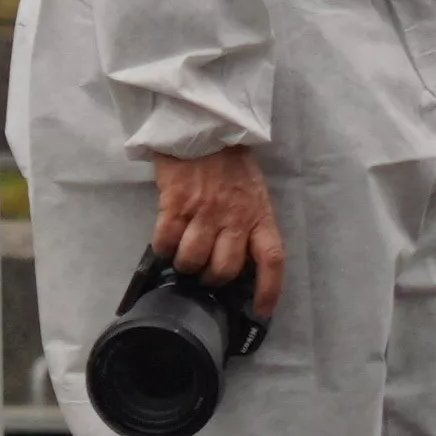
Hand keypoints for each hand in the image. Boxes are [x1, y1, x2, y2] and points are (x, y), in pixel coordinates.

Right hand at [146, 149, 283, 317]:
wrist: (203, 126)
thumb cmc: (229, 160)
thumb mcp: (252, 191)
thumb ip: (248, 220)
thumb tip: (237, 254)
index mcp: (260, 214)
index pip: (271, 260)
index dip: (268, 290)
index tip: (260, 310)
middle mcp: (235, 217)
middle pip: (225, 269)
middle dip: (212, 279)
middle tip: (204, 273)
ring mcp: (205, 211)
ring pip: (193, 260)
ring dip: (185, 265)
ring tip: (182, 256)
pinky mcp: (176, 204)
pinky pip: (166, 242)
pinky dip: (164, 248)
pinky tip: (166, 240)